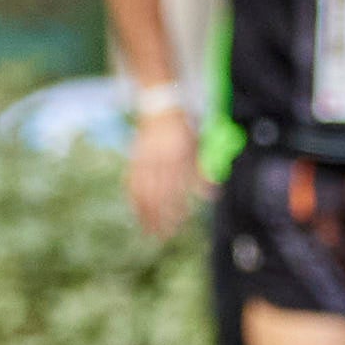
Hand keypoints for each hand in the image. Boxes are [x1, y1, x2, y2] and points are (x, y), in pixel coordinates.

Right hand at [124, 105, 201, 236]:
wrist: (160, 107)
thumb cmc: (182, 130)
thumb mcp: (197, 149)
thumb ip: (202, 174)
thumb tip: (212, 197)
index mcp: (178, 158)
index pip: (177, 191)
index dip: (177, 210)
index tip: (178, 225)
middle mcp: (160, 160)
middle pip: (159, 196)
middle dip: (160, 218)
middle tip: (162, 236)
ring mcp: (145, 160)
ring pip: (144, 192)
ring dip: (145, 214)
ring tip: (147, 230)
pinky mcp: (134, 158)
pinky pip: (132, 182)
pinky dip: (133, 199)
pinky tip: (135, 210)